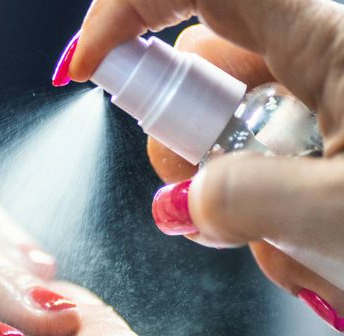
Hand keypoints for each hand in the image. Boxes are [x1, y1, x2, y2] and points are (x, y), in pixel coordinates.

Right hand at [56, 0, 343, 328]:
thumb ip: (245, 204)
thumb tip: (181, 204)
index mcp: (327, 35)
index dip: (121, 13)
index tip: (85, 69)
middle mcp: (323, 51)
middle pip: (202, 69)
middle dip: (179, 140)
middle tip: (195, 199)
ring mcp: (329, 94)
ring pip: (232, 121)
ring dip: (227, 188)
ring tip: (275, 240)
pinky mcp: (337, 133)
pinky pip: (268, 152)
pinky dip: (264, 203)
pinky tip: (301, 243)